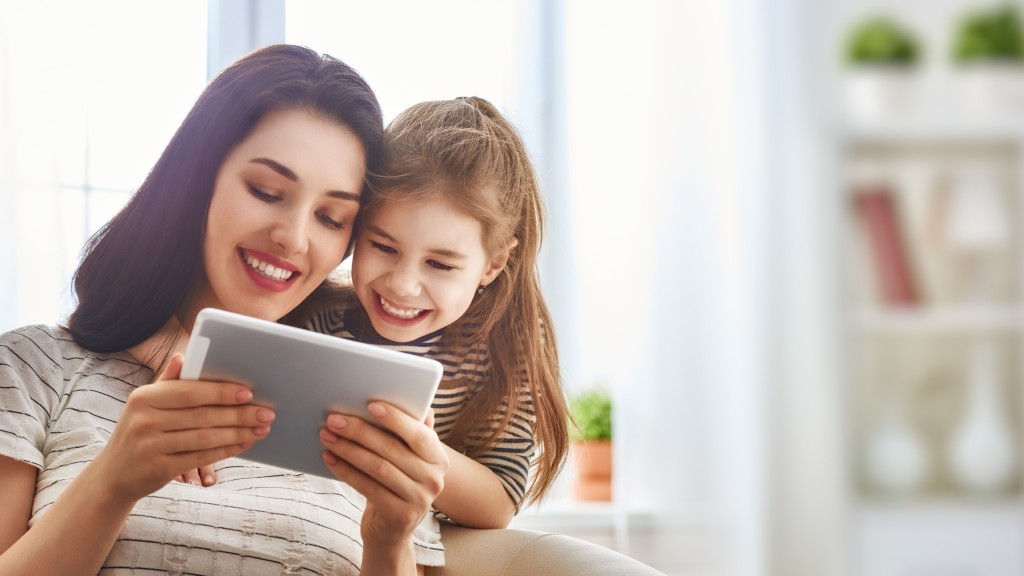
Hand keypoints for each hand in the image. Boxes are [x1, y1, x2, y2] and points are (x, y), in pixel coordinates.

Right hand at [91, 354, 273, 502]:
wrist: (113, 474)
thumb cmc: (139, 431)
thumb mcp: (146, 404)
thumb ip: (168, 381)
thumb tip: (183, 355)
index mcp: (144, 397)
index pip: (190, 392)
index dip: (222, 392)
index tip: (249, 392)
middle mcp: (145, 420)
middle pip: (202, 415)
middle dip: (239, 414)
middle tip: (266, 413)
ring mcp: (151, 446)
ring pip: (205, 438)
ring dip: (238, 433)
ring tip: (261, 429)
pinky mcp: (159, 469)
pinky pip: (201, 458)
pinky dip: (226, 450)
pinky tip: (244, 444)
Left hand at [319, 403, 448, 545]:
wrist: (392, 530)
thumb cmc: (397, 483)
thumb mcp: (408, 458)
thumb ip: (410, 432)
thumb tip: (411, 402)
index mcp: (439, 458)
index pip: (420, 434)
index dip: (396, 419)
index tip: (370, 405)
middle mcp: (434, 479)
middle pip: (392, 449)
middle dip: (360, 431)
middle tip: (334, 419)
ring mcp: (419, 499)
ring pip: (377, 467)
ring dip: (348, 449)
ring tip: (327, 436)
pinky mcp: (400, 515)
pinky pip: (368, 487)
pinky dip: (346, 471)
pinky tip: (330, 458)